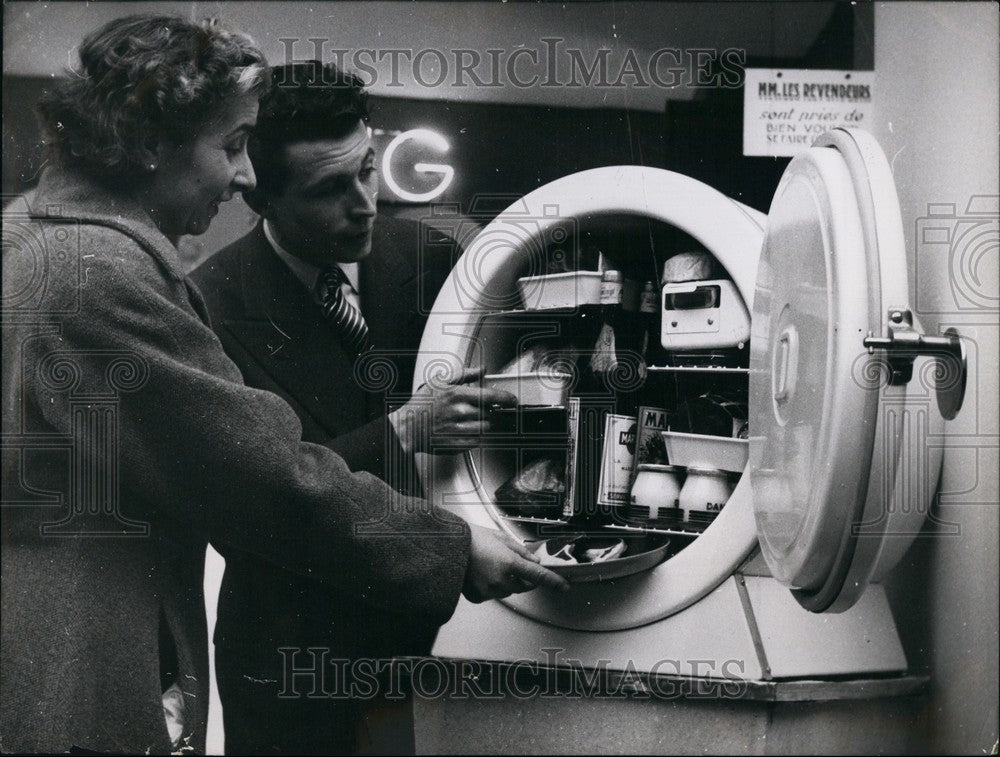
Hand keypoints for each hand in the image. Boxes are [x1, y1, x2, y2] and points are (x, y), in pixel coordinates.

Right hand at [389, 367, 516, 453]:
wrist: (408, 428)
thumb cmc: (422, 405)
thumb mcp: (439, 381)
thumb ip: (464, 374)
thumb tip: (481, 369)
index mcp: (457, 395)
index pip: (491, 396)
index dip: (506, 398)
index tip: (512, 400)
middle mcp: (461, 412)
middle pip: (492, 413)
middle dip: (493, 411)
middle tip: (486, 410)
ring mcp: (460, 430)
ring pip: (487, 427)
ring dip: (486, 423)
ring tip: (473, 420)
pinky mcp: (459, 444)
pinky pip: (478, 441)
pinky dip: (477, 435)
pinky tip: (467, 430)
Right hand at [462, 524, 570, 602]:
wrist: (446, 547)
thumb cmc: (471, 538)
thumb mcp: (500, 538)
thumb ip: (520, 552)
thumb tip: (533, 561)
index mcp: (509, 563)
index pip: (538, 576)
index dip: (553, 582)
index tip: (564, 586)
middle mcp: (501, 580)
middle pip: (524, 586)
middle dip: (524, 578)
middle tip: (513, 565)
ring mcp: (489, 591)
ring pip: (508, 591)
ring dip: (507, 582)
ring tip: (491, 566)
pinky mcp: (478, 597)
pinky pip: (492, 595)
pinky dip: (492, 587)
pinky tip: (482, 574)